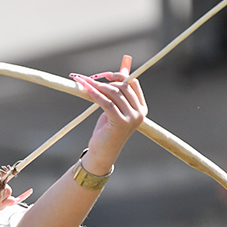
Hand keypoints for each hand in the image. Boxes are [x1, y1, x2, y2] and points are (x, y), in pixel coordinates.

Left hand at [69, 55, 147, 171]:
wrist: (103, 152)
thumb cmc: (107, 130)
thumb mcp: (113, 110)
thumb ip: (115, 94)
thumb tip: (112, 74)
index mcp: (141, 108)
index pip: (133, 84)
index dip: (119, 76)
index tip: (105, 75)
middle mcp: (139, 112)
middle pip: (123, 87)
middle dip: (106, 81)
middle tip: (91, 80)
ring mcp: (131, 118)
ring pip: (114, 94)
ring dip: (98, 87)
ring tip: (86, 84)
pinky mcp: (120, 122)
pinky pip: (107, 103)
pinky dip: (96, 95)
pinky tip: (88, 90)